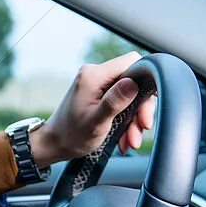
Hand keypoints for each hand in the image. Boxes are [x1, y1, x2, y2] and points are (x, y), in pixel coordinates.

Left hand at [29, 51, 156, 165]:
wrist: (54, 145)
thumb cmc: (71, 135)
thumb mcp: (96, 122)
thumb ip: (115, 101)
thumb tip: (134, 83)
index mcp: (94, 75)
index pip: (132, 61)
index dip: (146, 79)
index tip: (151, 101)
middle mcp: (96, 75)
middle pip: (134, 82)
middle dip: (140, 108)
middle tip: (142, 128)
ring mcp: (97, 85)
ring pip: (130, 96)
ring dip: (134, 119)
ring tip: (130, 141)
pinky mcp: (99, 95)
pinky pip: (122, 103)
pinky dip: (126, 121)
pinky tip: (124, 138)